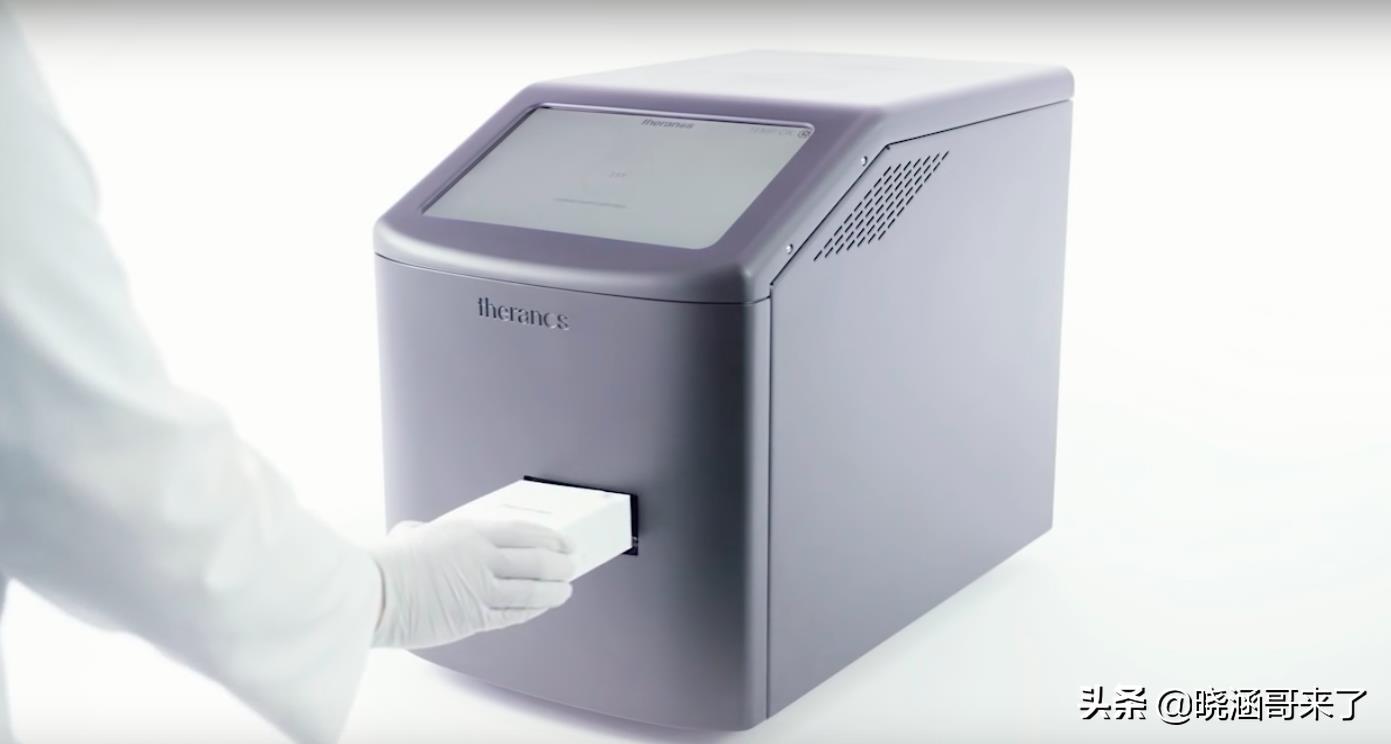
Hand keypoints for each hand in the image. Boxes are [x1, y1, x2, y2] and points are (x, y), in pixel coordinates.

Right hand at [370, 516, 574, 648]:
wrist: (371, 594)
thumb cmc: (385, 564)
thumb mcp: (412, 534)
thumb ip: (427, 532)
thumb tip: (420, 531)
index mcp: (470, 533)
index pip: (525, 533)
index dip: (552, 539)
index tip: (565, 543)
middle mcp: (482, 558)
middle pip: (538, 560)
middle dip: (562, 564)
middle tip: (572, 566)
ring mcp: (480, 589)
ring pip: (533, 590)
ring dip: (556, 590)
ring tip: (566, 590)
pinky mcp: (474, 617)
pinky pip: (515, 614)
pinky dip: (534, 610)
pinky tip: (542, 607)